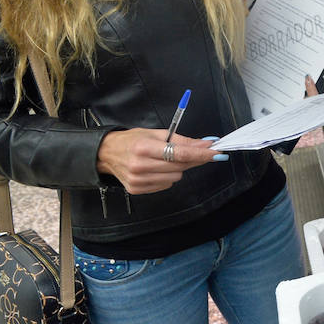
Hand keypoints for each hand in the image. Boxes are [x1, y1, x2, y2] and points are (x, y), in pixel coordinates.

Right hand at [96, 129, 223, 194]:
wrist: (107, 153)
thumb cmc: (132, 140)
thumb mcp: (156, 134)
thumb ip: (182, 140)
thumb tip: (206, 144)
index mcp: (144, 148)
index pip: (180, 154)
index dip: (201, 154)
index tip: (216, 153)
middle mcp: (140, 165)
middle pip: (180, 167)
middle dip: (190, 159)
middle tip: (192, 152)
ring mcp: (138, 180)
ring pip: (175, 177)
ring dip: (176, 169)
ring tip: (163, 160)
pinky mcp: (137, 189)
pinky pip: (166, 185)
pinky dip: (166, 177)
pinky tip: (156, 169)